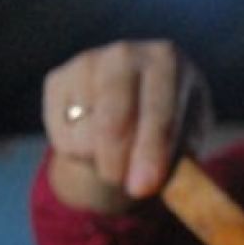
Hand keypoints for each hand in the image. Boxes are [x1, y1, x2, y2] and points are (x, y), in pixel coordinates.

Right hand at [42, 40, 208, 212]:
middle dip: (120, 161)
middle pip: (114, 117)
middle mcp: (127, 54)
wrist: (136, 112)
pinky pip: (62, 134)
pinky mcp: (57, 79)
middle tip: (131, 190)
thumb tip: (156, 186)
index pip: (159, 110)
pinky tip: (95, 140)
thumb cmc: (170, 132)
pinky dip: (79, 153)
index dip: (151, 151)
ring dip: (104, 162)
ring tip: (123, 157)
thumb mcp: (186, 145)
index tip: (144, 187)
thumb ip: (180, 164)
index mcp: (169, 61)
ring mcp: (88, 62)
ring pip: (86, 132)